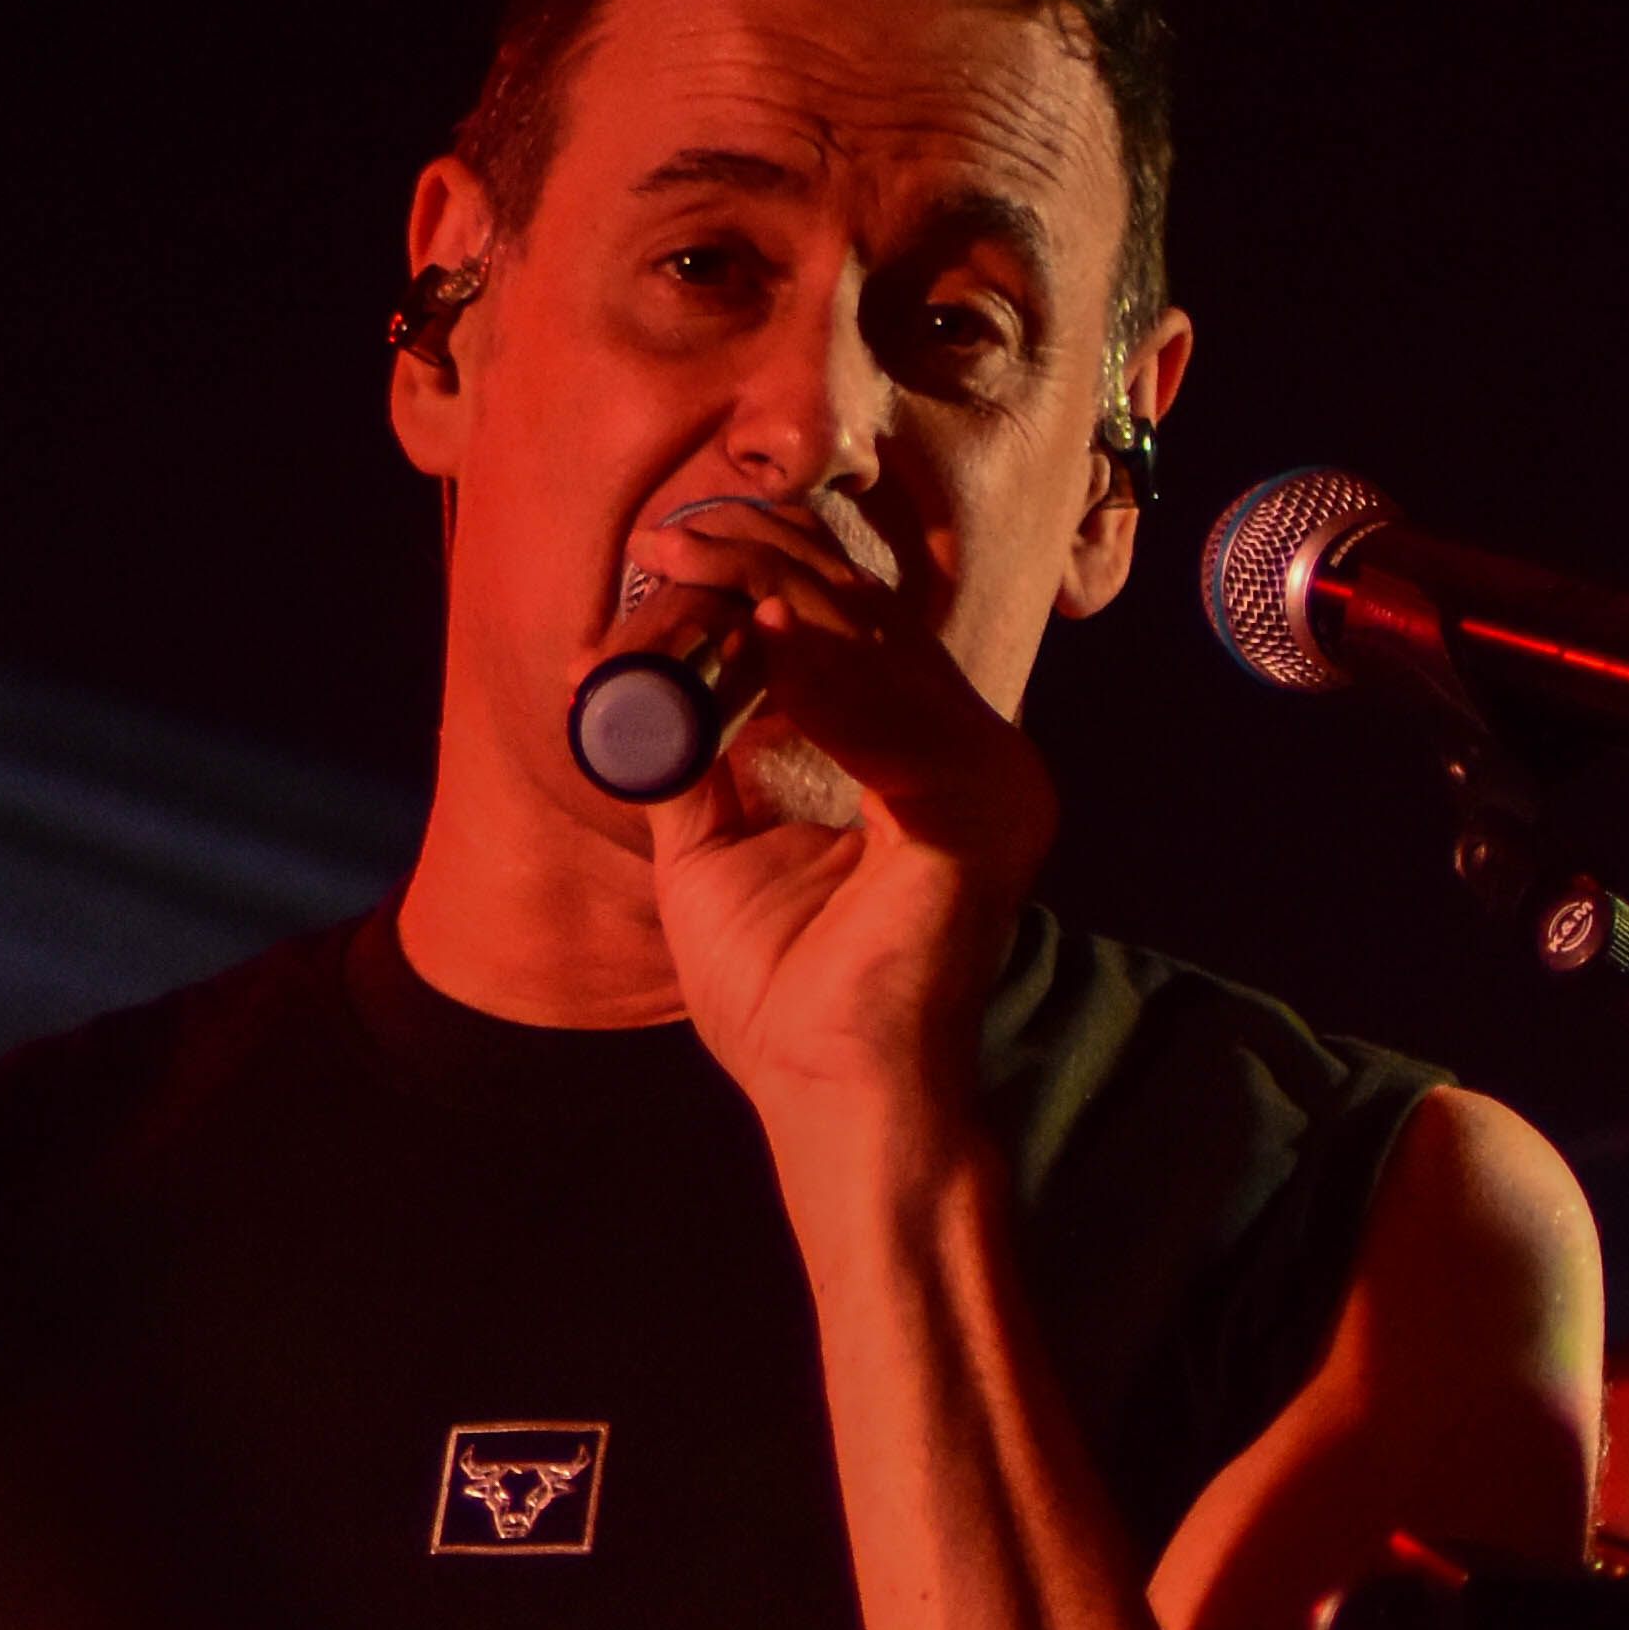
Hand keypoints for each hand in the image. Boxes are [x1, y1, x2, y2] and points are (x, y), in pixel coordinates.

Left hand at [605, 486, 1055, 1126]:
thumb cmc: (785, 993)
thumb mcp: (711, 848)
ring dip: (774, 595)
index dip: (764, 575)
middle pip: (866, 619)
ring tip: (689, 561)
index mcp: (926, 755)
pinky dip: (818, 675)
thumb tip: (639, 675)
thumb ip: (694, 757)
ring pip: (873, 648)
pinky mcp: (976, 816)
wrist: (831, 1093)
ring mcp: (989, 780)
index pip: (853, 630)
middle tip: (669, 535)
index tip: (669, 549)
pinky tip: (755, 633)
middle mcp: (974, 753)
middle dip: (760, 564)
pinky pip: (887, 721)